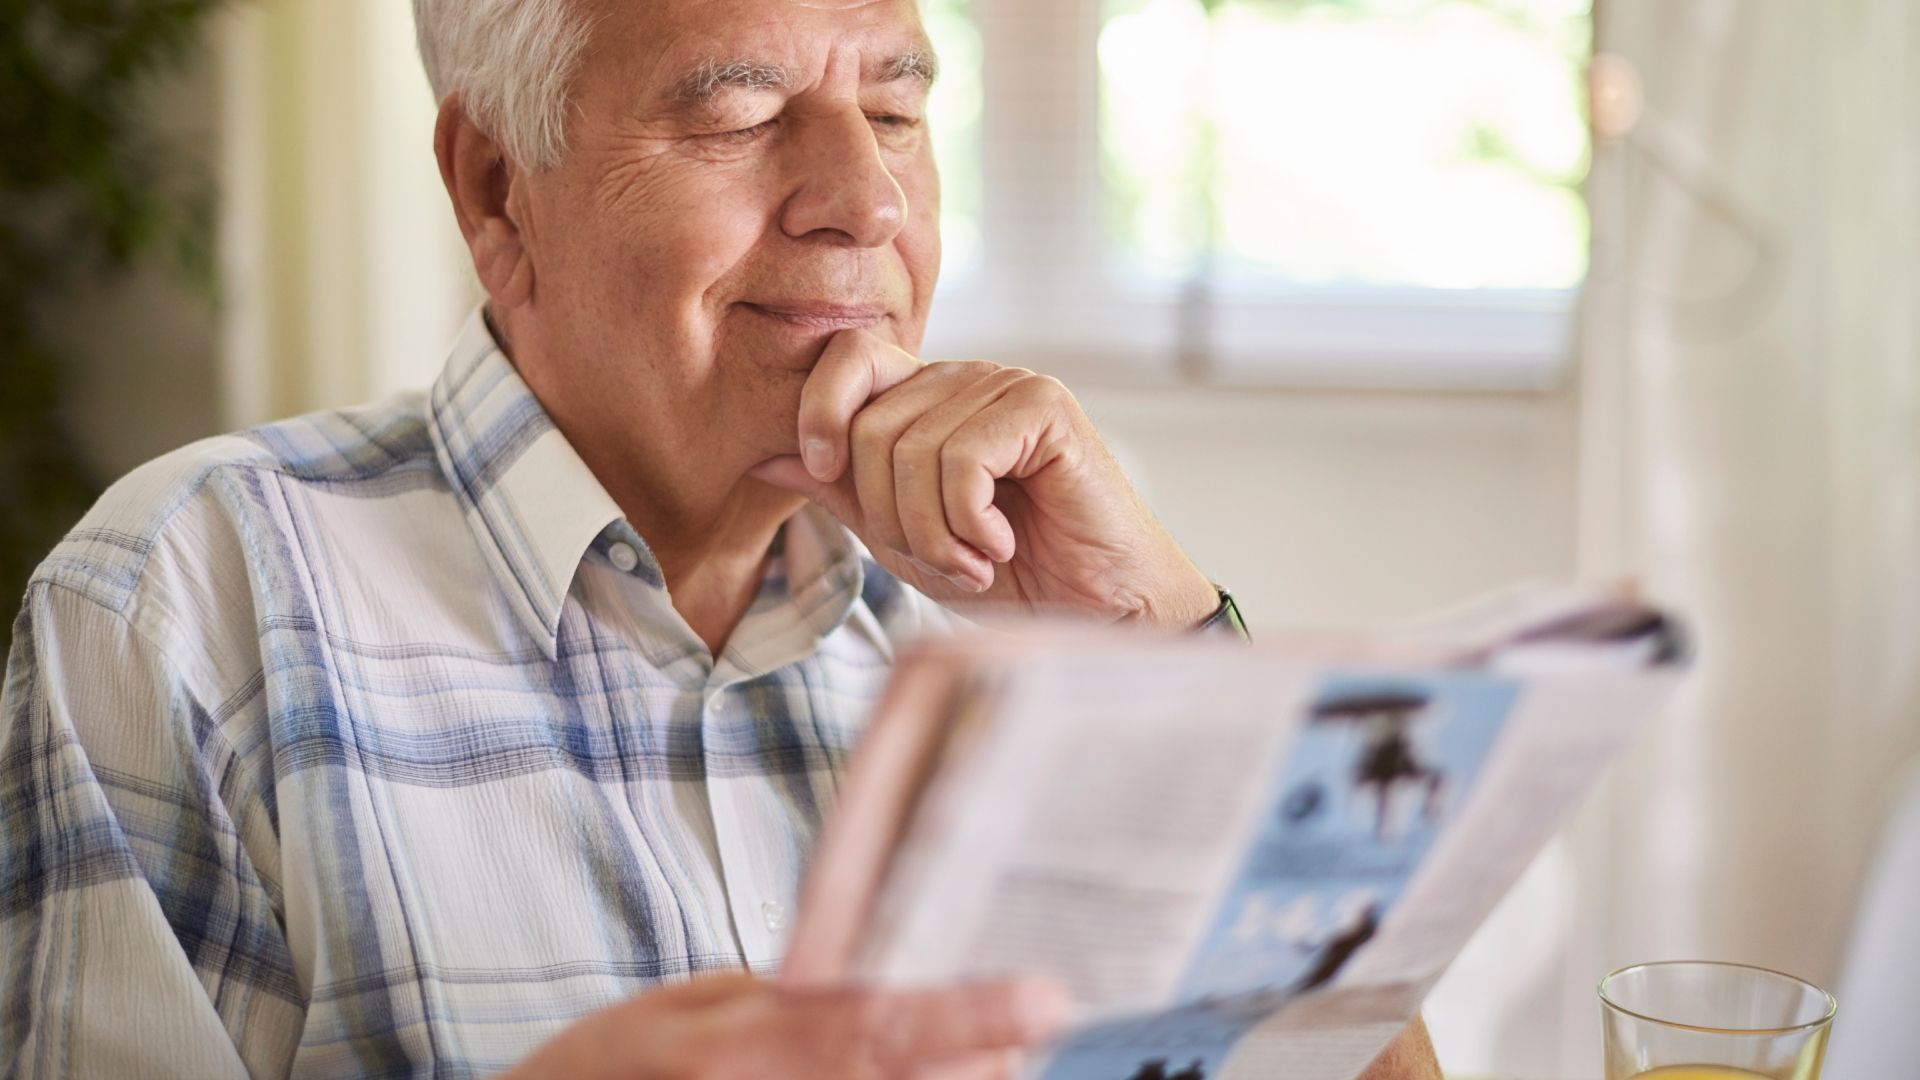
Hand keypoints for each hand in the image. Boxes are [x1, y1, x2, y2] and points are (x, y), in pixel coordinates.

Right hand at [503, 973, 1071, 1079]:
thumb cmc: (605, 1076)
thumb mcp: (686, 1007)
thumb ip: (791, 1000)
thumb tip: (885, 982)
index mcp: (745, 1051)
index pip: (876, 1028)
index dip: (969, 1015)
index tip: (1045, 995)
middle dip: (988, 1056)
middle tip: (1021, 1018)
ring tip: (974, 1052)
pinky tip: (935, 1073)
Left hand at [750, 330, 1218, 625]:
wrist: (1096, 613)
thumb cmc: (1009, 576)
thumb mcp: (903, 538)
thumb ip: (841, 493)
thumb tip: (764, 457)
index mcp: (929, 397)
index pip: (848, 357)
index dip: (819, 411)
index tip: (824, 474)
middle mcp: (966, 379)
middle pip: (869, 422)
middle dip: (890, 514)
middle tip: (940, 558)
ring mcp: (1008, 385)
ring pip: (911, 447)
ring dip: (932, 531)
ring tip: (974, 560)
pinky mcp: (1045, 407)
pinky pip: (960, 457)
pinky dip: (968, 521)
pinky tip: (1001, 543)